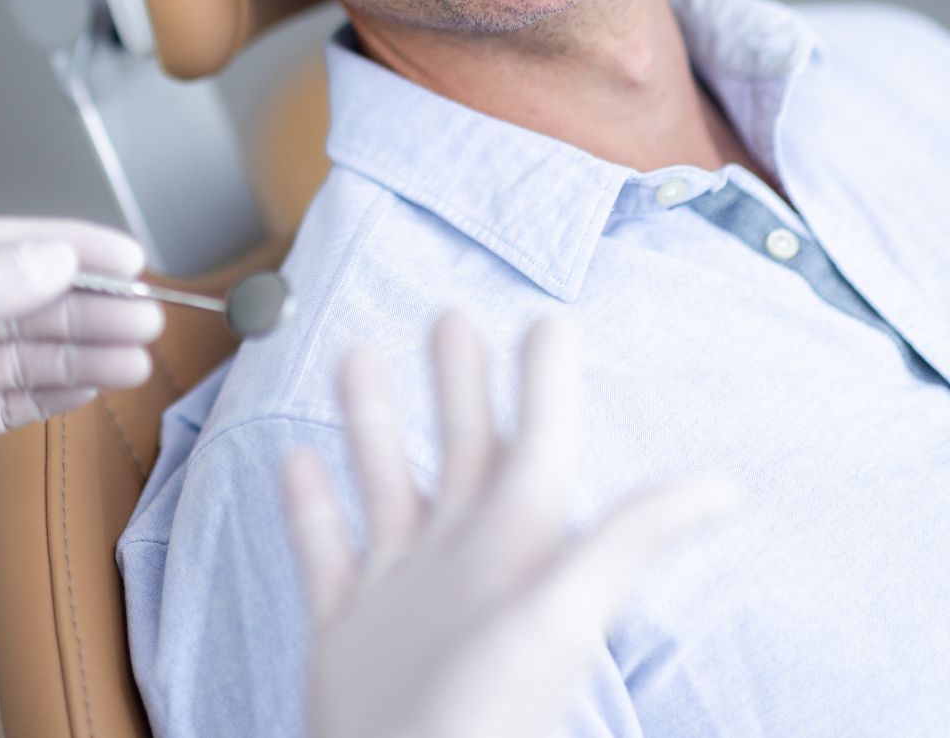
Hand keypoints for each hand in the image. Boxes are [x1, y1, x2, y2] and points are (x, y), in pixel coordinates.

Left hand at [0, 217, 161, 606]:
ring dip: (87, 349)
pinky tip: (97, 383)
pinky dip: (61, 390)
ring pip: (30, 349)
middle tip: (144, 315)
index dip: (69, 248)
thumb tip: (53, 258)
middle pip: (26, 297)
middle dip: (90, 306)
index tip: (125, 257)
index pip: (2, 244)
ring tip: (137, 354)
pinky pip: (17, 398)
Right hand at [285, 312, 733, 737]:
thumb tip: (721, 487)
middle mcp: (463, 558)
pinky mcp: (348, 630)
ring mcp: (402, 594)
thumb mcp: (561, 616)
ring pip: (385, 484)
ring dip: (371, 422)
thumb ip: (625, 541)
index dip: (544, 382)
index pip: (537, 442)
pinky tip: (294, 458)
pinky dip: (307, 505)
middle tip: (449, 316)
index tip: (546, 322)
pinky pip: (325, 551)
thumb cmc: (489, 720)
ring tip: (356, 355)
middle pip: (461, 450)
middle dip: (457, 382)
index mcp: (516, 544)